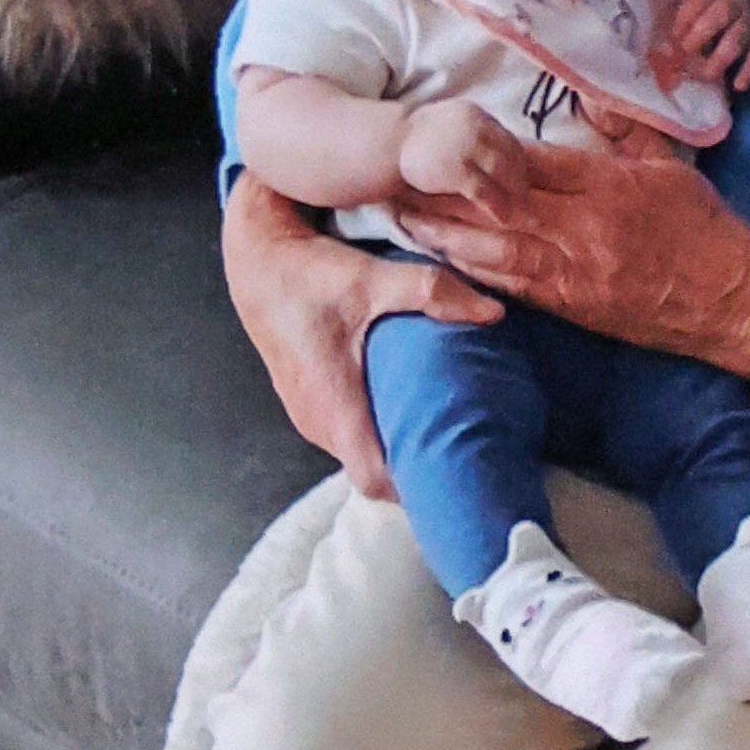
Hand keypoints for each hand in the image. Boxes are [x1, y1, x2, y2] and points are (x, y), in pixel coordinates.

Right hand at [222, 171, 504, 497]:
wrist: (257, 260)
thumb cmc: (307, 274)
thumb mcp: (371, 279)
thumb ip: (431, 292)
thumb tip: (493, 312)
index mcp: (333, 405)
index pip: (375, 480)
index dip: (414, 489)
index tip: (456, 478)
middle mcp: (316, 421)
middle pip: (372, 472)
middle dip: (416, 468)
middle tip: (468, 450)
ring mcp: (308, 414)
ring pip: (359, 452)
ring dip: (396, 446)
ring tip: (447, 427)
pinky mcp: (308, 400)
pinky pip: (347, 432)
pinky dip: (378, 428)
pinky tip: (411, 401)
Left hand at [395, 138, 749, 365]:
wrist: (735, 298)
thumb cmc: (706, 227)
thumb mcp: (670, 165)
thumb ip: (626, 132)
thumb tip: (592, 95)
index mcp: (608, 185)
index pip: (533, 162)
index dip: (483, 151)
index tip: (446, 135)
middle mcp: (585, 227)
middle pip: (498, 204)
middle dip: (445, 191)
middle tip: (394, 175)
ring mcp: (576, 270)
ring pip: (494, 249)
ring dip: (443, 234)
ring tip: (399, 217)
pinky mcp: (574, 306)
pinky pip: (513, 285)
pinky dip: (473, 272)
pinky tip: (441, 261)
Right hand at [397, 98, 524, 216]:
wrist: (385, 147)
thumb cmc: (420, 147)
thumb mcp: (451, 132)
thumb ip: (476, 141)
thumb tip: (506, 165)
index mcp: (476, 115)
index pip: (509, 141)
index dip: (520, 164)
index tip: (526, 184)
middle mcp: (474, 125)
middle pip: (510, 155)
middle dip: (522, 180)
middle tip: (530, 203)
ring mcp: (464, 145)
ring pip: (502, 171)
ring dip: (515, 194)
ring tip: (523, 214)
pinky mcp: (454, 168)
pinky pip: (483, 189)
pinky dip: (497, 204)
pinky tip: (503, 218)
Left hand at [672, 0, 749, 90]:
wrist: (735, 7)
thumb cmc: (699, 5)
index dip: (686, 15)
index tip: (673, 33)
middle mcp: (734, 2)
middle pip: (721, 14)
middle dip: (701, 34)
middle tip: (684, 51)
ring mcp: (749, 24)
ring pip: (738, 39)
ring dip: (720, 58)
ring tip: (705, 74)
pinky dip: (749, 71)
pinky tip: (737, 85)